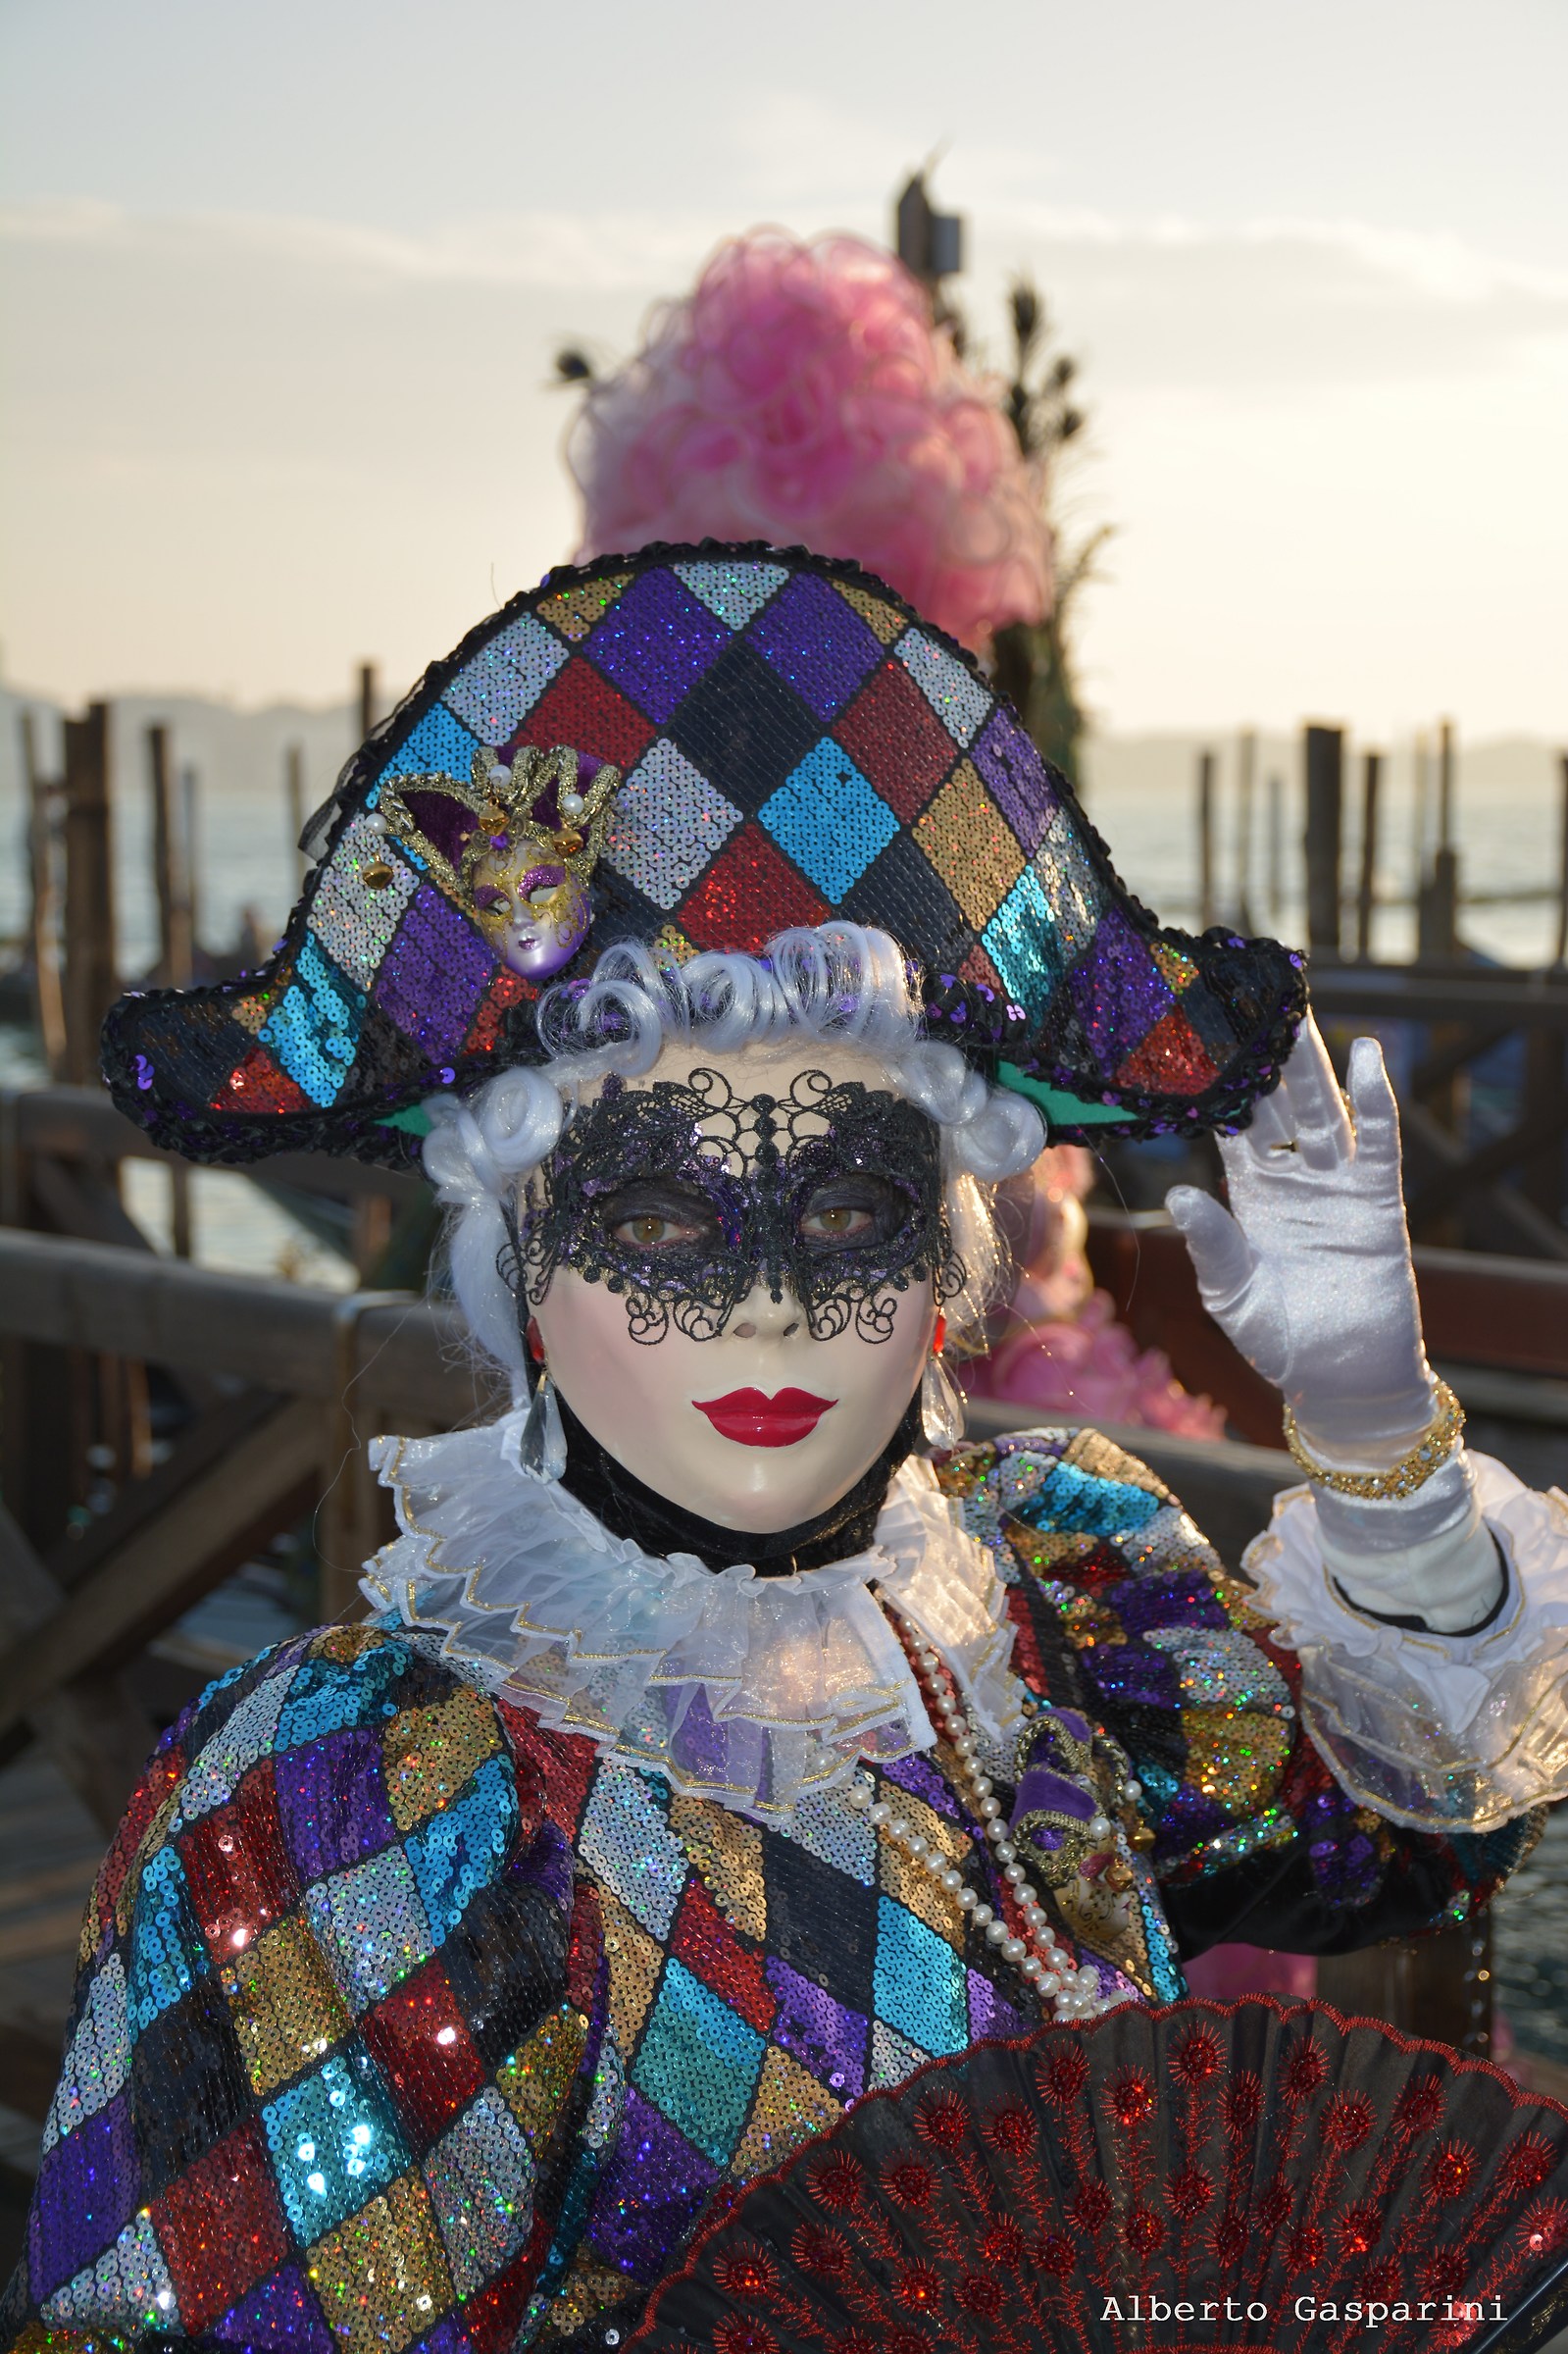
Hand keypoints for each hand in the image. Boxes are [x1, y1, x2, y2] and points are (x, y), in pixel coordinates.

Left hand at [1166, 1017, 1432, 1464]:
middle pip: (1272, 1102)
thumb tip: (1180, 1195)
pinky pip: (1377, 1143)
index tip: (1189, 1034)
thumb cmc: (1278, 1339)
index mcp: (1247, 1194)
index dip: (1210, 1083)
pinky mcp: (1377, 1201)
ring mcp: (1335, 1185)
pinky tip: (1365, 1058)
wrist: (1339, 1380)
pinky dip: (1372, 1101)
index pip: (1226, 1124)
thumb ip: (1212, 1244)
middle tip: (1239, 996)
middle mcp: (1290, 1178)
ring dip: (1306, 1062)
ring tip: (1292, 1008)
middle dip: (1258, 1053)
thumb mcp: (1232, 1293)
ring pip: (1318, 1109)